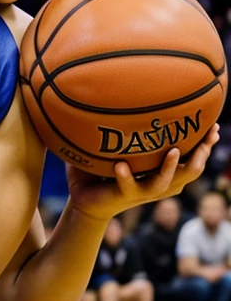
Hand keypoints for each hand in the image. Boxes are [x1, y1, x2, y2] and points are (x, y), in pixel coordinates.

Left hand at [66, 125, 218, 221]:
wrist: (87, 200)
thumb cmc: (107, 171)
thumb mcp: (124, 150)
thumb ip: (134, 133)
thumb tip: (136, 99)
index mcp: (163, 171)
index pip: (193, 159)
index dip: (205, 145)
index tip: (213, 126)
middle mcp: (159, 182)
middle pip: (190, 171)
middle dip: (201, 154)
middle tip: (207, 136)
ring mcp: (143, 191)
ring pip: (166, 183)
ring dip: (170, 167)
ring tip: (174, 151)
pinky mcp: (125, 196)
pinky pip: (128, 186)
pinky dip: (125, 176)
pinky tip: (120, 164)